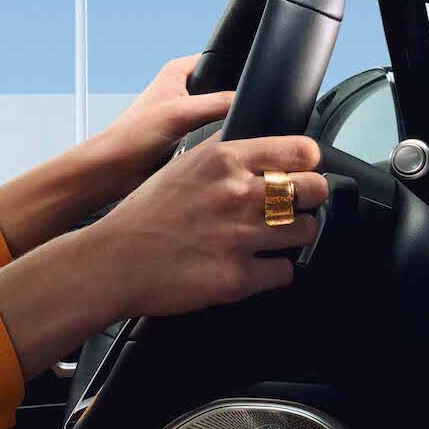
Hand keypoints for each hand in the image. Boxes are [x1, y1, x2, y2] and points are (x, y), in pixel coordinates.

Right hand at [75, 133, 328, 320]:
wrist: (113, 261)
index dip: (306, 163)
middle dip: (306, 199)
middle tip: (289, 208)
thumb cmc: (143, 215)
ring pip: (306, 231)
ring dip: (292, 236)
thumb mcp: (182, 165)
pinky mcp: (238, 277)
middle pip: (315, 190)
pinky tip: (254, 264)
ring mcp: (240, 237)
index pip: (303, 151)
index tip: (300, 172)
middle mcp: (237, 194)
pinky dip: (274, 271)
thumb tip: (261, 152)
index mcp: (224, 160)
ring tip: (269, 238)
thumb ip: (224, 154)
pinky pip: (286, 272)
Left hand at [90, 54, 235, 196]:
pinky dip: (220, 138)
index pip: (219, 59)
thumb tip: (249, 102)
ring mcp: (186, 112)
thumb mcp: (180, 113)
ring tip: (230, 131)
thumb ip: (218, 103)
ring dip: (226, 122)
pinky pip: (214, 132)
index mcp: (178, 71)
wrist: (115, 170)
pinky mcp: (187, 135)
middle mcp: (182, 89)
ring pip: (221, 113)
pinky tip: (225, 146)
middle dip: (235, 100)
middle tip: (242, 113)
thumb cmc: (132, 136)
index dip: (238, 69)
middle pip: (224, 88)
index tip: (255, 84)